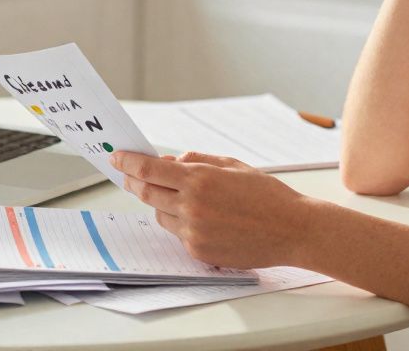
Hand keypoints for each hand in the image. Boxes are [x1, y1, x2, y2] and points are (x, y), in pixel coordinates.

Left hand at [111, 151, 316, 268]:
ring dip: (162, 204)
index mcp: (199, 179)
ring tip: (184, 199)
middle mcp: (191, 206)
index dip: (128, 162)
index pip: (148, 170)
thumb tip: (170, 163)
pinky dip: (181, 224)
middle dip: (133, 183)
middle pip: (146, 194)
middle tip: (127, 175)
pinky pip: (178, 234)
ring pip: (160, 215)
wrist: (292, 230)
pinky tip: (204, 219)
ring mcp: (193, 232)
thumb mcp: (233, 165)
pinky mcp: (198, 251)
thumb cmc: (267, 194)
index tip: (116, 157)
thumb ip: (198, 161)